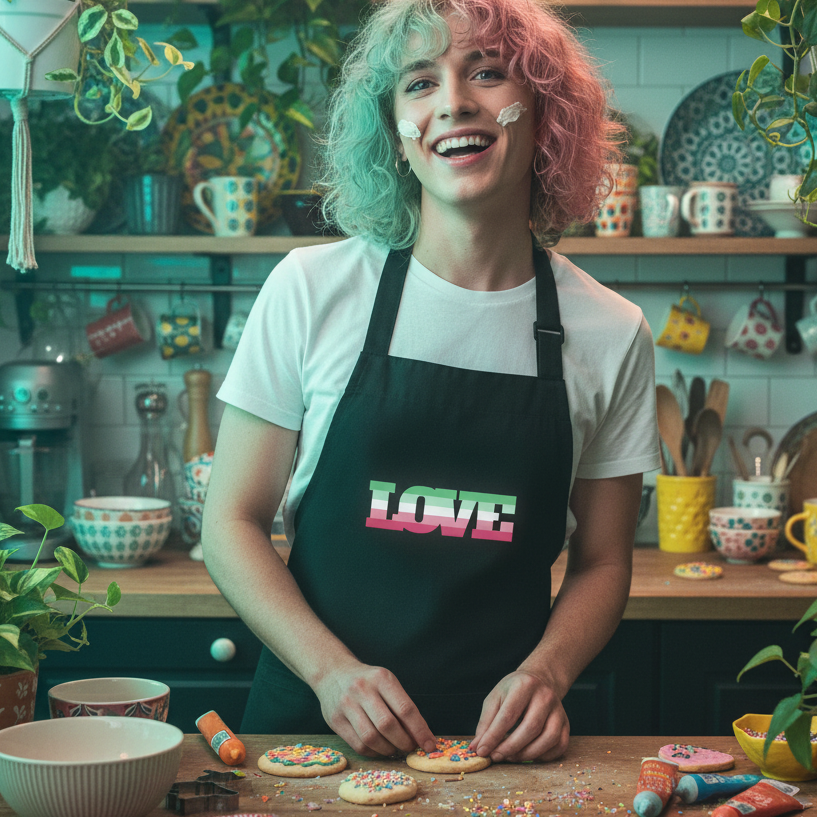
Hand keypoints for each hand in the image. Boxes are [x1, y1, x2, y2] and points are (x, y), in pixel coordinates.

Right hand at [313, 661, 437, 757]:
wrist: (333, 672)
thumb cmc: (368, 681)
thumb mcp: (386, 683)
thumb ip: (402, 706)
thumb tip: (422, 736)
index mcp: (381, 678)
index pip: (405, 709)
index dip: (420, 731)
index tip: (430, 745)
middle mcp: (362, 689)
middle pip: (388, 725)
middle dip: (404, 742)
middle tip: (411, 747)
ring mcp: (346, 704)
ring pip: (372, 738)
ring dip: (389, 749)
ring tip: (395, 748)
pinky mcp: (335, 720)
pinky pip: (358, 745)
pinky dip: (374, 752)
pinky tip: (380, 748)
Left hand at [470, 670, 568, 761]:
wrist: (540, 680)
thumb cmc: (514, 690)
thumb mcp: (496, 697)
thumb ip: (486, 722)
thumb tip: (477, 747)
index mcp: (524, 685)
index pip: (508, 715)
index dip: (494, 736)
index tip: (482, 751)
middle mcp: (545, 696)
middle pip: (530, 728)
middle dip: (510, 747)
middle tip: (496, 757)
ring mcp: (558, 710)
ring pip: (548, 738)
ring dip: (527, 754)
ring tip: (510, 757)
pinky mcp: (566, 723)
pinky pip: (559, 746)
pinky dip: (543, 756)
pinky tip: (529, 755)